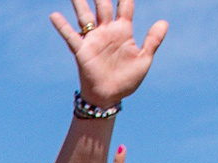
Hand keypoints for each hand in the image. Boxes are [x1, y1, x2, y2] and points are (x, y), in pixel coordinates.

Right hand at [52, 0, 166, 110]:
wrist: (110, 98)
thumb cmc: (127, 79)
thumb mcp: (144, 59)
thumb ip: (153, 40)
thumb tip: (163, 21)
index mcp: (123, 30)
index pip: (125, 5)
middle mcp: (107, 30)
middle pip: (103, 4)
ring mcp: (93, 39)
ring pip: (85, 15)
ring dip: (80, 2)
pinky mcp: (82, 51)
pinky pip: (71, 36)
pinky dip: (62, 26)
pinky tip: (54, 15)